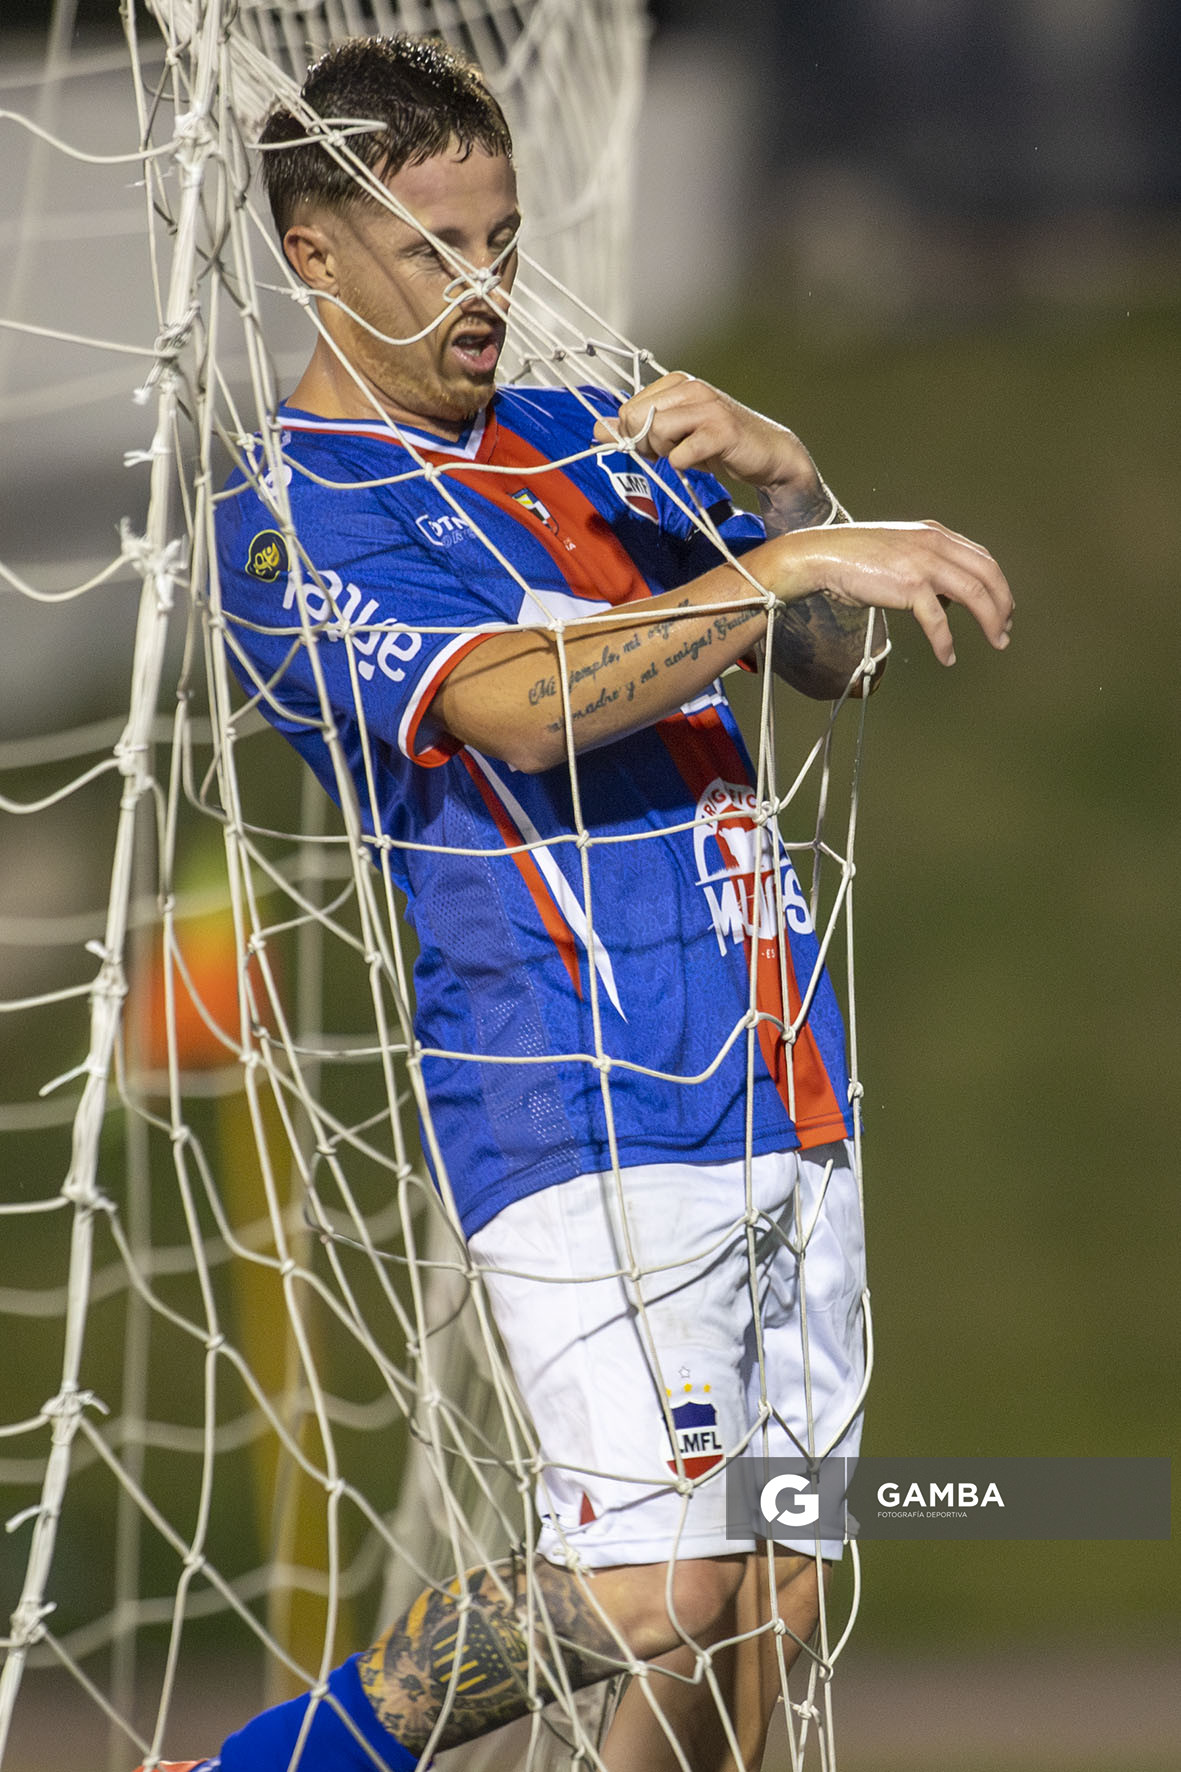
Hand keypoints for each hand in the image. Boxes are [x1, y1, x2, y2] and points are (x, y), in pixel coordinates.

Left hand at [592, 371, 819, 496]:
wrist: (766, 455)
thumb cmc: (716, 445)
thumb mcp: (671, 435)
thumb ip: (634, 430)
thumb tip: (596, 429)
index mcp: (677, 383)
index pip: (628, 408)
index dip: (634, 435)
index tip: (656, 446)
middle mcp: (691, 387)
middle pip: (637, 419)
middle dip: (646, 445)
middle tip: (670, 452)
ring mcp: (707, 407)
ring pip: (656, 433)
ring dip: (666, 454)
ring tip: (689, 454)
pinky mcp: (721, 431)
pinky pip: (680, 455)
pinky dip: (685, 465)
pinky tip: (704, 460)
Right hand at [768, 520, 1013, 666]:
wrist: (824, 556)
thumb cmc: (855, 558)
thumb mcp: (901, 553)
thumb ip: (927, 568)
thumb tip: (945, 600)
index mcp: (936, 534)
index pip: (982, 558)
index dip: (999, 585)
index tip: (1003, 608)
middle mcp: (936, 544)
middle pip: (988, 574)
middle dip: (1003, 604)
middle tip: (1005, 630)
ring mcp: (924, 563)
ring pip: (975, 594)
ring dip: (991, 620)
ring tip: (997, 641)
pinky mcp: (909, 586)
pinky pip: (938, 620)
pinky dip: (946, 642)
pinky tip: (948, 657)